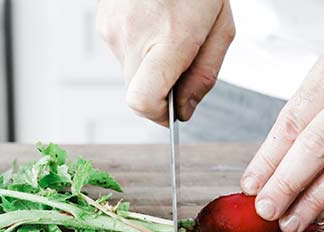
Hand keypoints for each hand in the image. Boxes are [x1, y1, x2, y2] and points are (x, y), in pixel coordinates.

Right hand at [96, 0, 234, 123]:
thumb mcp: (221, 29)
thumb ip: (205, 76)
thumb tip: (185, 109)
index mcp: (170, 39)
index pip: (144, 101)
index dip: (158, 116)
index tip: (172, 112)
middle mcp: (134, 36)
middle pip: (137, 94)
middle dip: (160, 92)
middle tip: (180, 68)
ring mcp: (113, 29)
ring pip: (130, 74)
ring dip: (150, 68)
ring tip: (168, 37)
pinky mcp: (103, 23)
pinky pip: (122, 53)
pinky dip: (139, 50)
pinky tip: (154, 27)